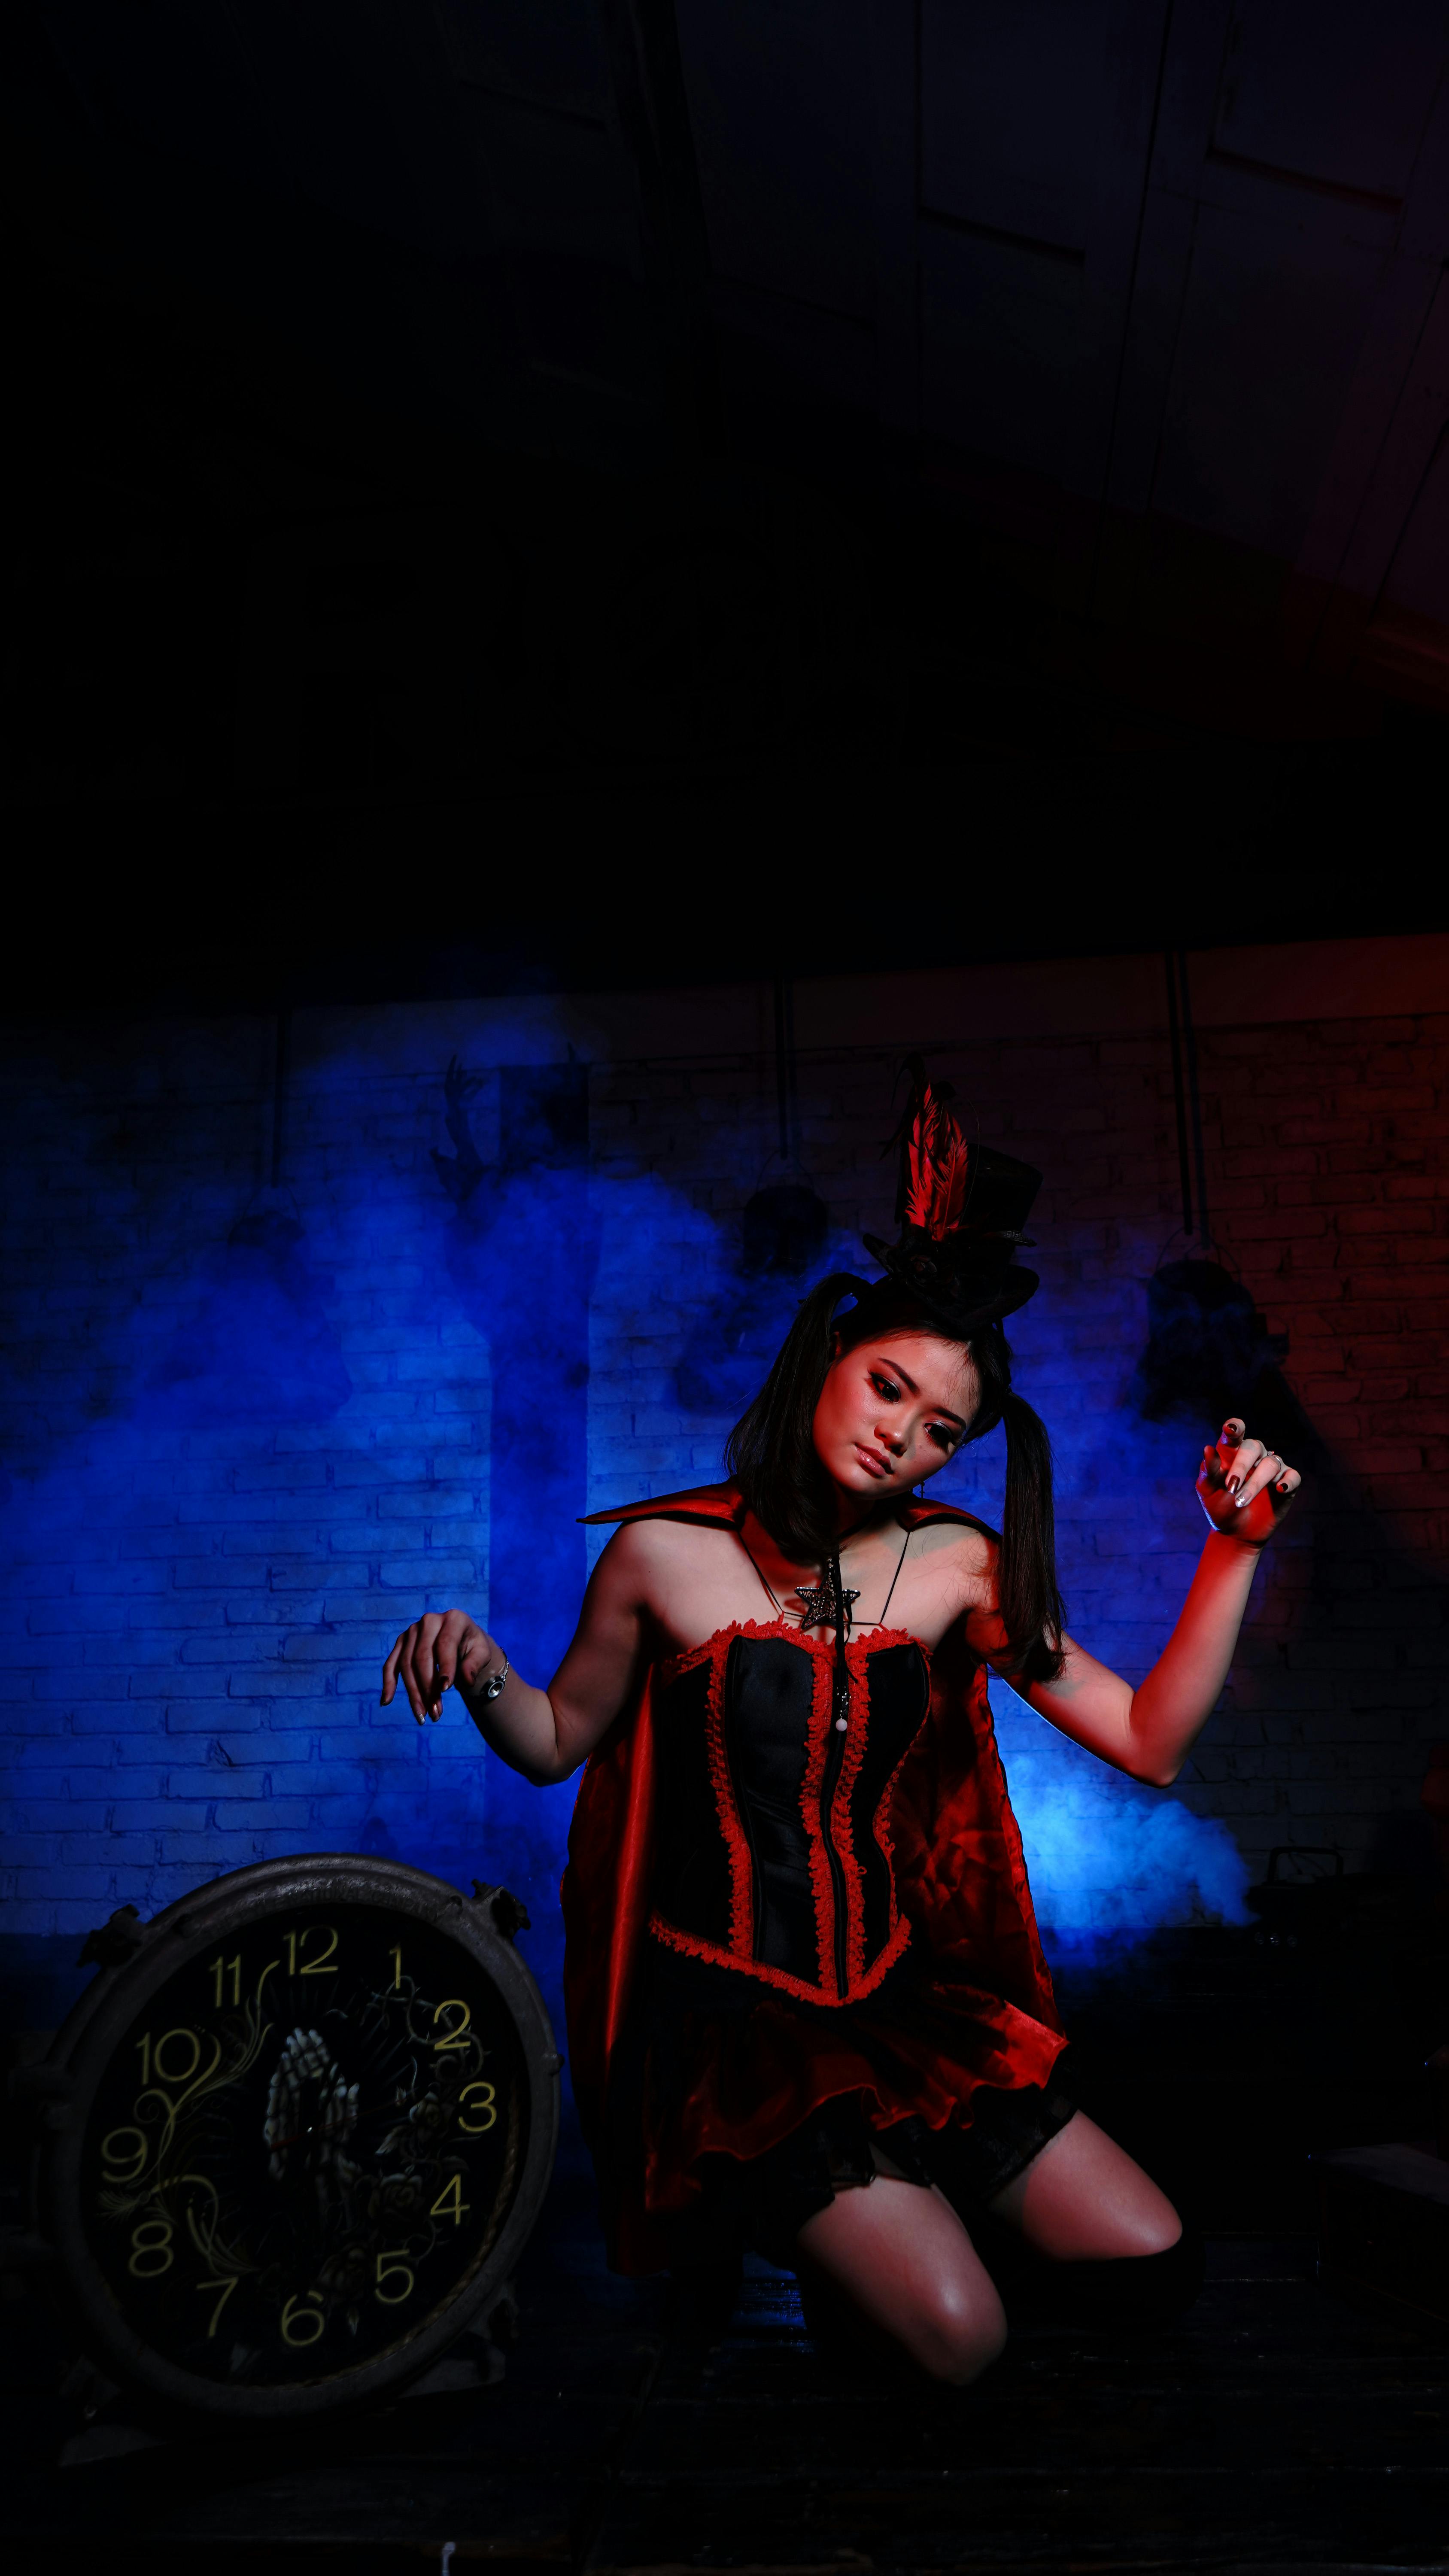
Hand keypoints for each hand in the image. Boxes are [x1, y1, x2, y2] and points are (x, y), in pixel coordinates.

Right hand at [381, 1609, 496, 1722]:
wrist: (462, 1641)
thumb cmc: (473, 1648)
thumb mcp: (482, 1653)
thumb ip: (475, 1664)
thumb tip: (467, 1679)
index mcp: (453, 1619)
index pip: (445, 1643)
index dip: (445, 1666)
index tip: (446, 1689)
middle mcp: (429, 1621)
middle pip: (422, 1657)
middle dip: (428, 1688)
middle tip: (436, 1713)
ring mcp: (412, 1631)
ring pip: (406, 1665)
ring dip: (413, 1693)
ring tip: (423, 1716)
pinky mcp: (401, 1642)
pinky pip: (391, 1664)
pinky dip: (388, 1683)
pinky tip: (386, 1701)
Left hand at [1197, 1418, 1300, 1548]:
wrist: (1234, 1532)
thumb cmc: (1219, 1506)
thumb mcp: (1208, 1490)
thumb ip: (1208, 1470)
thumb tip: (1208, 1449)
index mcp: (1232, 1452)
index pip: (1235, 1433)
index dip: (1235, 1427)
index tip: (1231, 1429)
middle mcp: (1254, 1456)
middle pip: (1254, 1446)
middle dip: (1241, 1466)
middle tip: (1231, 1487)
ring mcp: (1272, 1469)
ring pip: (1271, 1464)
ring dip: (1255, 1483)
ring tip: (1240, 1501)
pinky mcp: (1287, 1484)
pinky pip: (1293, 1476)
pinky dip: (1287, 1481)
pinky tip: (1279, 1489)